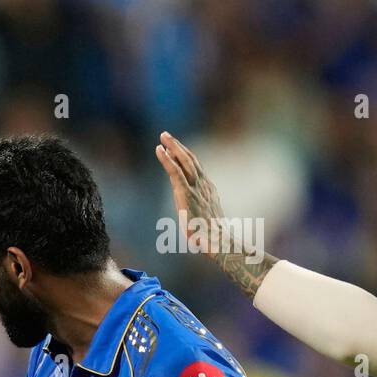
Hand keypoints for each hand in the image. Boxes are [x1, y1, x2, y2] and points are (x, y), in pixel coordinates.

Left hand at [155, 131, 246, 260]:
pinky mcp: (185, 192)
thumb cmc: (211, 237)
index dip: (186, 157)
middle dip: (178, 146)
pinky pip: (175, 172)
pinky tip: (159, 150)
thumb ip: (201, 216)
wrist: (216, 241)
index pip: (196, 169)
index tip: (176, 149)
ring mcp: (195, 187)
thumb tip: (199, 224)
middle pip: (190, 160)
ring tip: (163, 136)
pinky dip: (166, 159)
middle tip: (166, 136)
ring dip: (173, 146)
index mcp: (208, 190)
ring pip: (183, 161)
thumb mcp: (206, 222)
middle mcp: (203, 185)